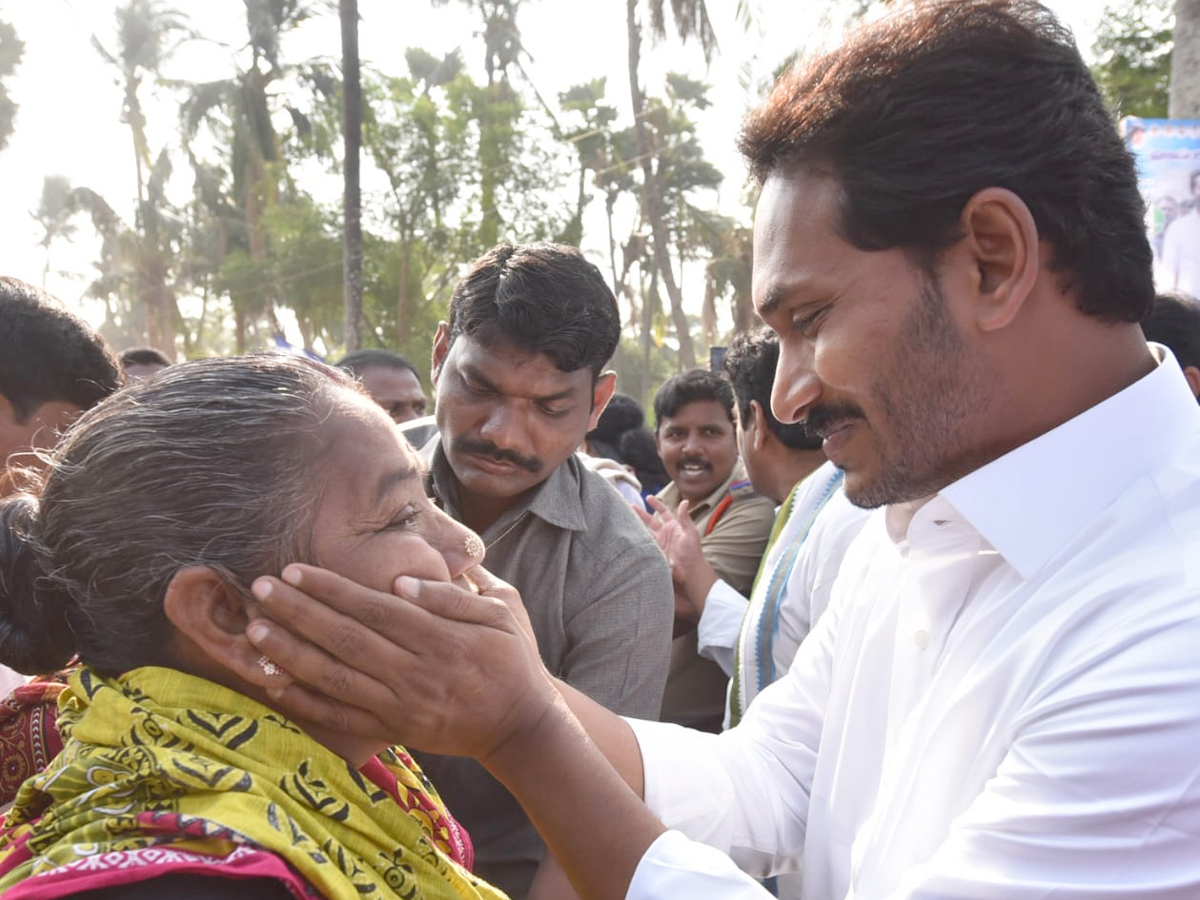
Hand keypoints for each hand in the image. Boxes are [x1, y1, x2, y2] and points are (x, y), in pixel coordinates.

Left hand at [244, 564, 556, 763]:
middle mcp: (415, 672)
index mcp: (441, 638)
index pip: (374, 608)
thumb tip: (404, 581)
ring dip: (291, 653)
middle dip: (298, 612)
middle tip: (259, 589)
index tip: (295, 570)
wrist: (521, 725)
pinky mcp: (395, 729)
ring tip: (255, 630)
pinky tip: (275, 683)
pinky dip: (306, 702)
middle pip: (345, 639)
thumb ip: (455, 596)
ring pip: (335, 678)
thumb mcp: (503, 612)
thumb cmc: (512, 659)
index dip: (331, 589)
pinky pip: (342, 718)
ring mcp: (401, 705)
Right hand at [637, 498, 718, 619]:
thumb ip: (685, 517)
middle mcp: (664, 533)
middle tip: (630, 506)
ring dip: (636, 525)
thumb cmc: (692, 551)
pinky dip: (637, 539)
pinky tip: (629, 534)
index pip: (663, 512)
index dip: (656, 504)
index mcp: (674, 526)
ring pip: (645, 531)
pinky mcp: (654, 552)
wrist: (688, 571)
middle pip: (650, 520)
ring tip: (625, 518)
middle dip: (640, 513)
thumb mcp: (690, 532)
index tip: (648, 497)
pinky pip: (644, 543)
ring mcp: (658, 543)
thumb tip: (685, 501)